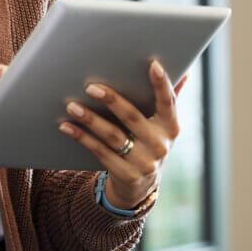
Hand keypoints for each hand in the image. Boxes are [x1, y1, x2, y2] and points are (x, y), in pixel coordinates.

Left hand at [58, 60, 188, 209]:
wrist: (140, 186)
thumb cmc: (148, 143)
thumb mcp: (161, 126)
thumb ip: (168, 100)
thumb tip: (185, 73)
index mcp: (171, 127)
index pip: (168, 102)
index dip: (162, 84)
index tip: (153, 64)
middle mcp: (160, 145)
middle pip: (132, 117)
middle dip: (111, 100)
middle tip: (90, 87)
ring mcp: (144, 162)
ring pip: (113, 136)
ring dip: (90, 119)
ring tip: (72, 106)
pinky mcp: (126, 174)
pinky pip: (100, 152)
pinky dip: (81, 138)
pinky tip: (66, 126)